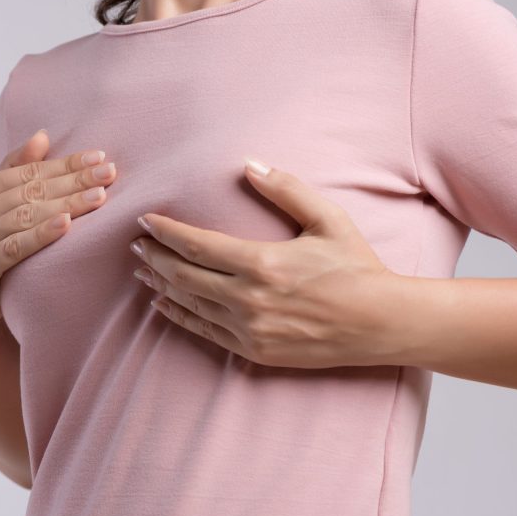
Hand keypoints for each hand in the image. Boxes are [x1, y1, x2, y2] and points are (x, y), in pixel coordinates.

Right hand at [0, 129, 117, 338]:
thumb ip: (15, 173)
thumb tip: (42, 135)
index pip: (28, 171)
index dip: (65, 163)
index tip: (99, 156)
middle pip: (31, 191)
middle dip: (74, 181)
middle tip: (109, 173)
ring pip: (27, 215)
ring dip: (66, 204)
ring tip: (99, 196)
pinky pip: (16, 247)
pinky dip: (42, 234)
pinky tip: (67, 224)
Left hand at [129, 157, 406, 368]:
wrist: (381, 323)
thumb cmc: (357, 267)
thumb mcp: (327, 219)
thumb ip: (286, 189)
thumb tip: (249, 164)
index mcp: (261, 263)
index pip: (195, 244)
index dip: (165, 231)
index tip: (145, 220)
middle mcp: (248, 299)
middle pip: (182, 275)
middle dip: (153, 257)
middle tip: (135, 244)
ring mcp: (249, 329)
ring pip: (189, 304)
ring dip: (161, 284)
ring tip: (143, 270)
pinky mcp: (254, 351)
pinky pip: (204, 332)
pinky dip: (178, 316)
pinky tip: (163, 304)